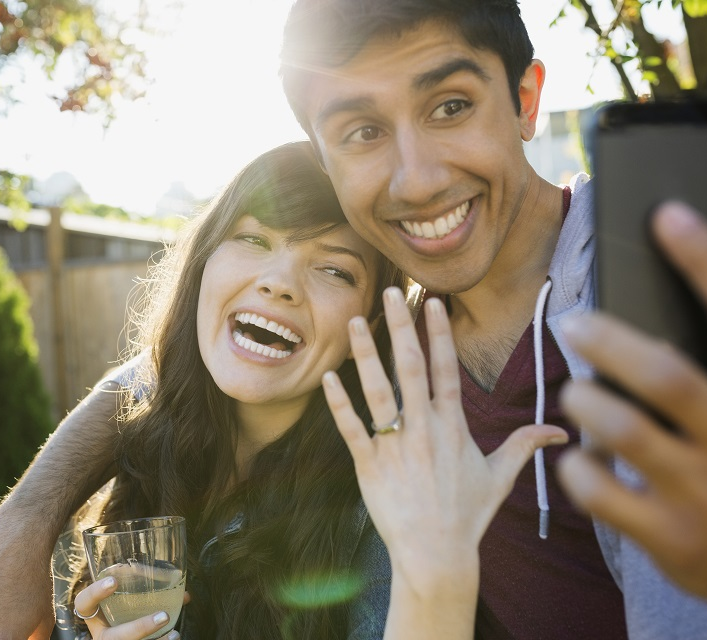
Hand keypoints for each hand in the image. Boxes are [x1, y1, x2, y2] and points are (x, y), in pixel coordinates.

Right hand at [74, 578, 186, 639]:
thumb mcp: (127, 605)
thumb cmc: (126, 617)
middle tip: (164, 616)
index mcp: (97, 617)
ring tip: (175, 633)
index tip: (114, 581)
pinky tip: (174, 637)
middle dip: (140, 628)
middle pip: (114, 637)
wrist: (125, 636)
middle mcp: (103, 636)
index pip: (83, 603)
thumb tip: (184, 594)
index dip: (95, 592)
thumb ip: (147, 594)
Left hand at [323, 289, 566, 634]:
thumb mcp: (500, 477)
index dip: (439, 333)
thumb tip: (562, 432)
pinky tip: (329, 376)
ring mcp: (394, 446)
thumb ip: (525, 445)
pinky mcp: (369, 465)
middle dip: (400, 326)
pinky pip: (352, 428)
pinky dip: (339, 403)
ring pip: (377, 391)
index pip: (446, 369)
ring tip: (356, 321)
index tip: (432, 302)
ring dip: (365, 354)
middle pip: (410, 368)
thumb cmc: (468, 514)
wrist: (437, 554)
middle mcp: (423, 429)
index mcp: (453, 426)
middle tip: (390, 292)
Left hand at [558, 200, 706, 599]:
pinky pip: (604, 495)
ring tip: (576, 392)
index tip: (665, 215)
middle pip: (671, 379)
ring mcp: (706, 496)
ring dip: (591, 404)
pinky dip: (579, 470)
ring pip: (631, 434)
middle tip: (574, 323)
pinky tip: (574, 458)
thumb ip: (700, 354)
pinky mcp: (672, 539)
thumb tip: (669, 263)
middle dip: (614, 344)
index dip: (703, 262)